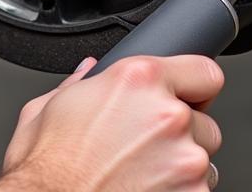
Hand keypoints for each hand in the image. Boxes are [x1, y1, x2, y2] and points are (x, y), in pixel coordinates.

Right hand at [0, 55, 223, 191]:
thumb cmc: (47, 170)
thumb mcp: (48, 108)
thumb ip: (80, 82)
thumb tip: (89, 70)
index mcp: (139, 79)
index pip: (204, 71)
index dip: (193, 86)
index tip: (186, 96)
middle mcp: (168, 115)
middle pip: (203, 120)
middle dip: (181, 132)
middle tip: (145, 146)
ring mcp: (184, 162)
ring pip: (202, 160)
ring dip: (180, 166)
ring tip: (140, 174)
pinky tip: (143, 191)